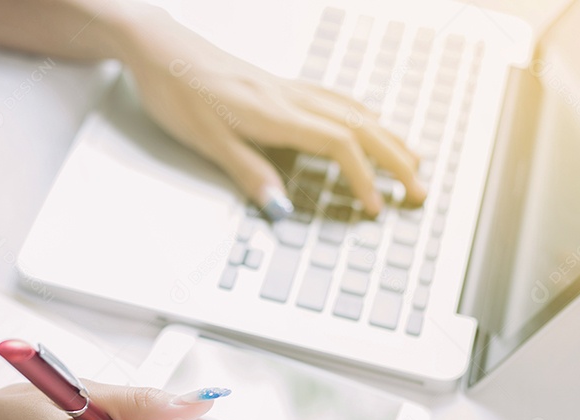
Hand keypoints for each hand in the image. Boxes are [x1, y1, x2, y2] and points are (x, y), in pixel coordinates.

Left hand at [118, 8, 425, 216]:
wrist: (159, 49)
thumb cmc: (176, 92)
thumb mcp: (206, 142)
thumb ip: (249, 174)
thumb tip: (283, 209)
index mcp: (276, 114)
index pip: (339, 146)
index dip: (364, 178)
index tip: (376, 208)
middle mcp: (290, 97)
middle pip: (362, 127)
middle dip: (397, 160)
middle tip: (420, 192)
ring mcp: (289, 88)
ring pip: (355, 110)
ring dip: (389, 137)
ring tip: (413, 162)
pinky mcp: (280, 85)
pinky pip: (338, 99)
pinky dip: (365, 116)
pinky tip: (371, 123)